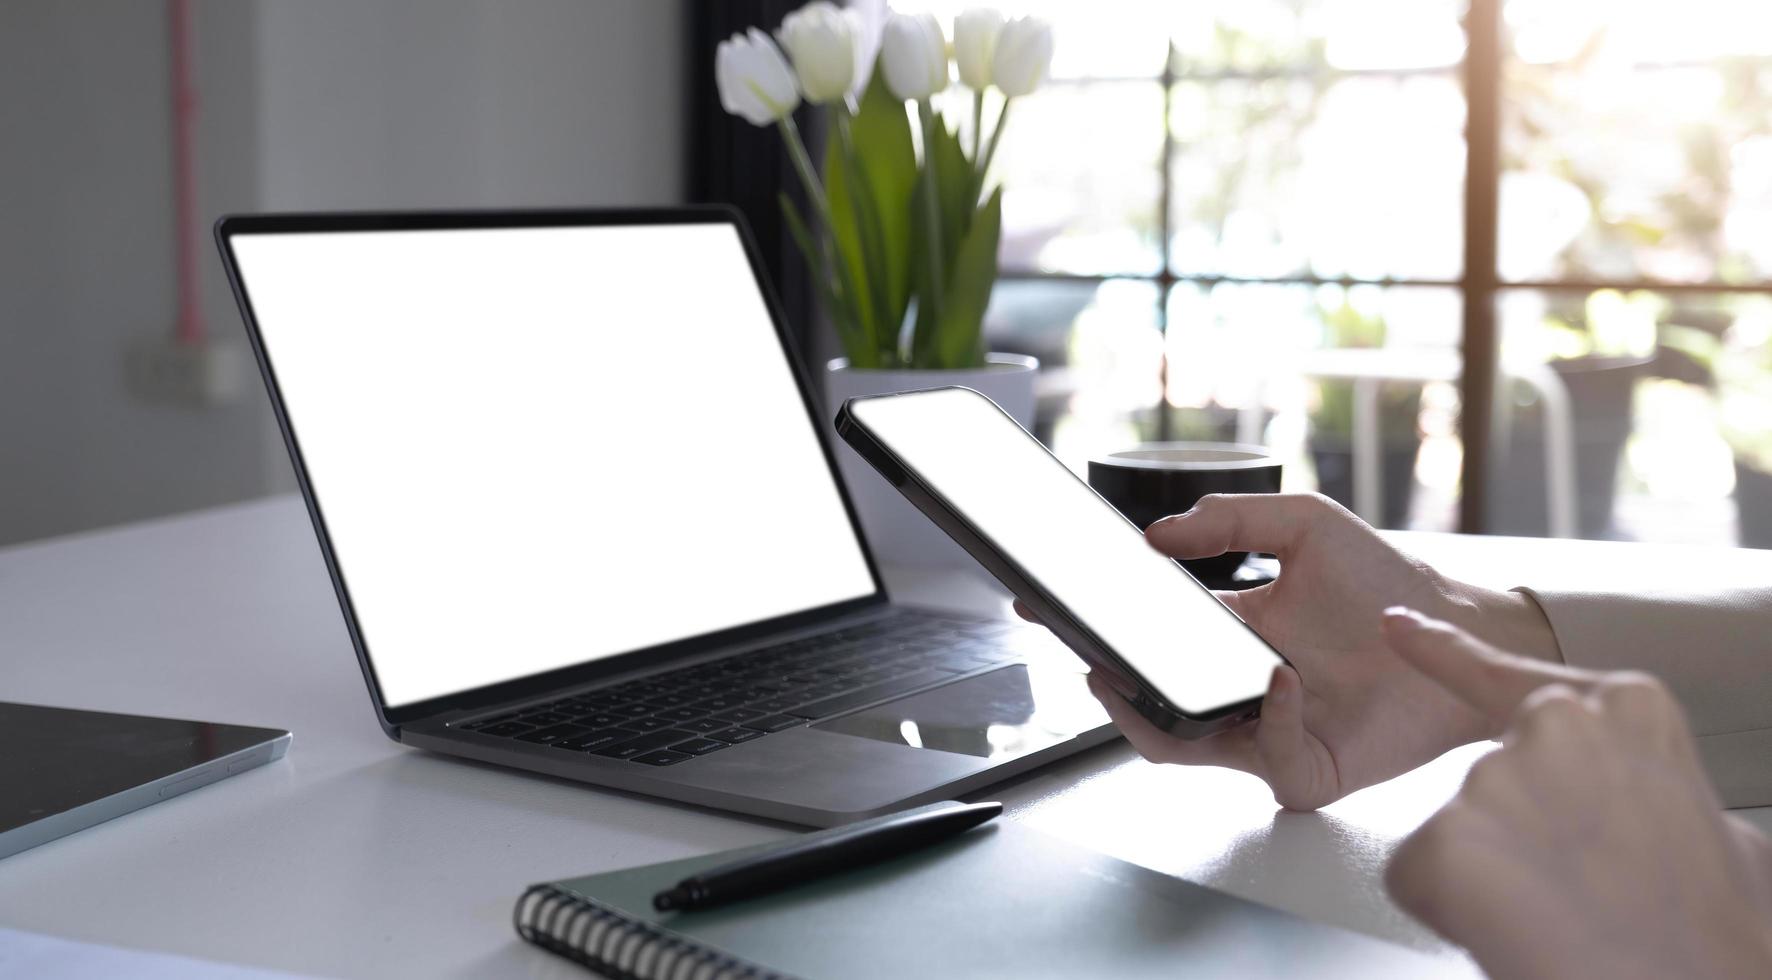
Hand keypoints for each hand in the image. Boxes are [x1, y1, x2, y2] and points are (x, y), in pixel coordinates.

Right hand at [1028, 492, 1559, 809]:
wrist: (1461, 631)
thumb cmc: (1388, 583)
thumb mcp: (1305, 524)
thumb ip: (1233, 518)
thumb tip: (1159, 535)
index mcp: (1225, 633)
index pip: (1144, 637)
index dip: (1093, 625)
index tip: (1047, 605)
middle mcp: (1235, 688)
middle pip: (1145, 701)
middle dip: (1103, 683)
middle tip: (1085, 655)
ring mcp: (1264, 734)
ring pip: (1178, 748)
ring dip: (1155, 717)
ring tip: (1142, 680)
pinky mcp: (1303, 771)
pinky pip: (1263, 760)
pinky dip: (1267, 721)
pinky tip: (1281, 681)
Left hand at [1382, 609, 1771, 979]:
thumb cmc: (1713, 935)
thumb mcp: (1719, 835)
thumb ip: (1655, 789)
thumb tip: (1643, 801)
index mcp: (1628, 708)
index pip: (1509, 674)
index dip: (1445, 655)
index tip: (1398, 628)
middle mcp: (1554, 724)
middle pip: (1493, 778)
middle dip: (1515, 835)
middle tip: (1577, 892)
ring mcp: (1496, 776)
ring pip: (1458, 831)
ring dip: (1493, 881)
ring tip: (1565, 920)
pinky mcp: (1445, 838)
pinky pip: (1418, 876)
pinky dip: (1452, 912)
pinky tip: (1514, 932)